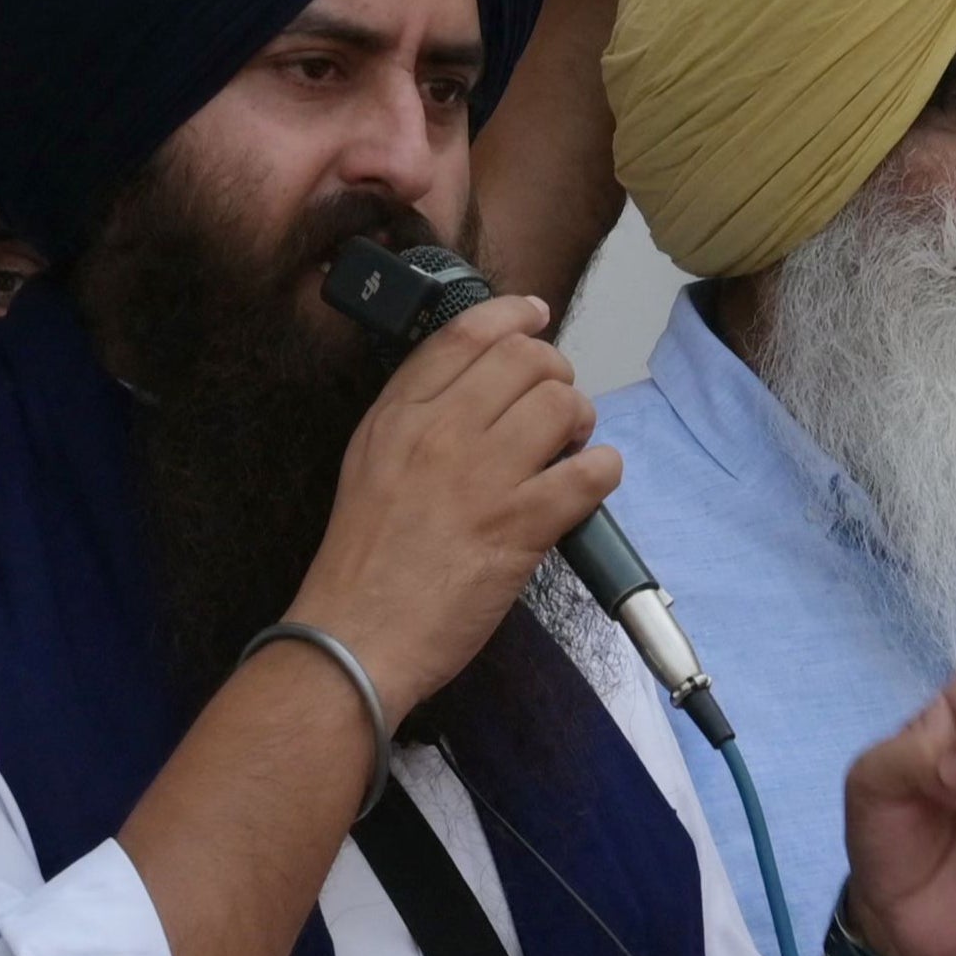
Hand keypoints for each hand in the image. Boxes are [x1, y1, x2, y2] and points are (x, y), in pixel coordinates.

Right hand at [287, 294, 613, 718]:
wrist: (354, 639)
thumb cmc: (365, 562)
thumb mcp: (371, 465)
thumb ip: (419, 420)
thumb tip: (483, 388)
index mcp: (397, 416)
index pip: (465, 334)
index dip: (513, 316)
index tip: (536, 317)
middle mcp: (439, 433)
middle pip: (527, 360)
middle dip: (556, 377)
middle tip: (556, 411)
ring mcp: (481, 478)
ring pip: (563, 406)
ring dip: (581, 424)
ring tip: (569, 450)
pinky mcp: (519, 526)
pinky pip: (590, 472)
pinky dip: (601, 473)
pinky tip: (585, 487)